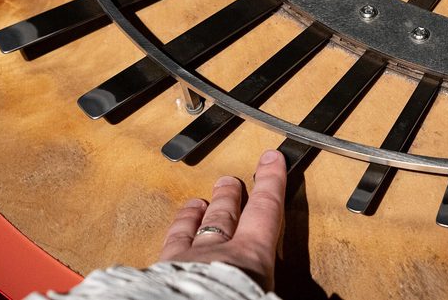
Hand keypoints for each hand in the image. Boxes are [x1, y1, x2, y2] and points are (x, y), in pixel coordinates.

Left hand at [159, 149, 286, 290]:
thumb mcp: (270, 297)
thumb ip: (286, 288)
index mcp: (251, 257)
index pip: (265, 210)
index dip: (271, 182)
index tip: (271, 160)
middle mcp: (217, 251)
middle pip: (226, 213)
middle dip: (230, 194)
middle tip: (229, 180)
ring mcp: (186, 259)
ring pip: (194, 224)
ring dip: (199, 210)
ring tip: (199, 201)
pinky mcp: (161, 269)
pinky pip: (169, 242)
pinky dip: (175, 231)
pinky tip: (172, 230)